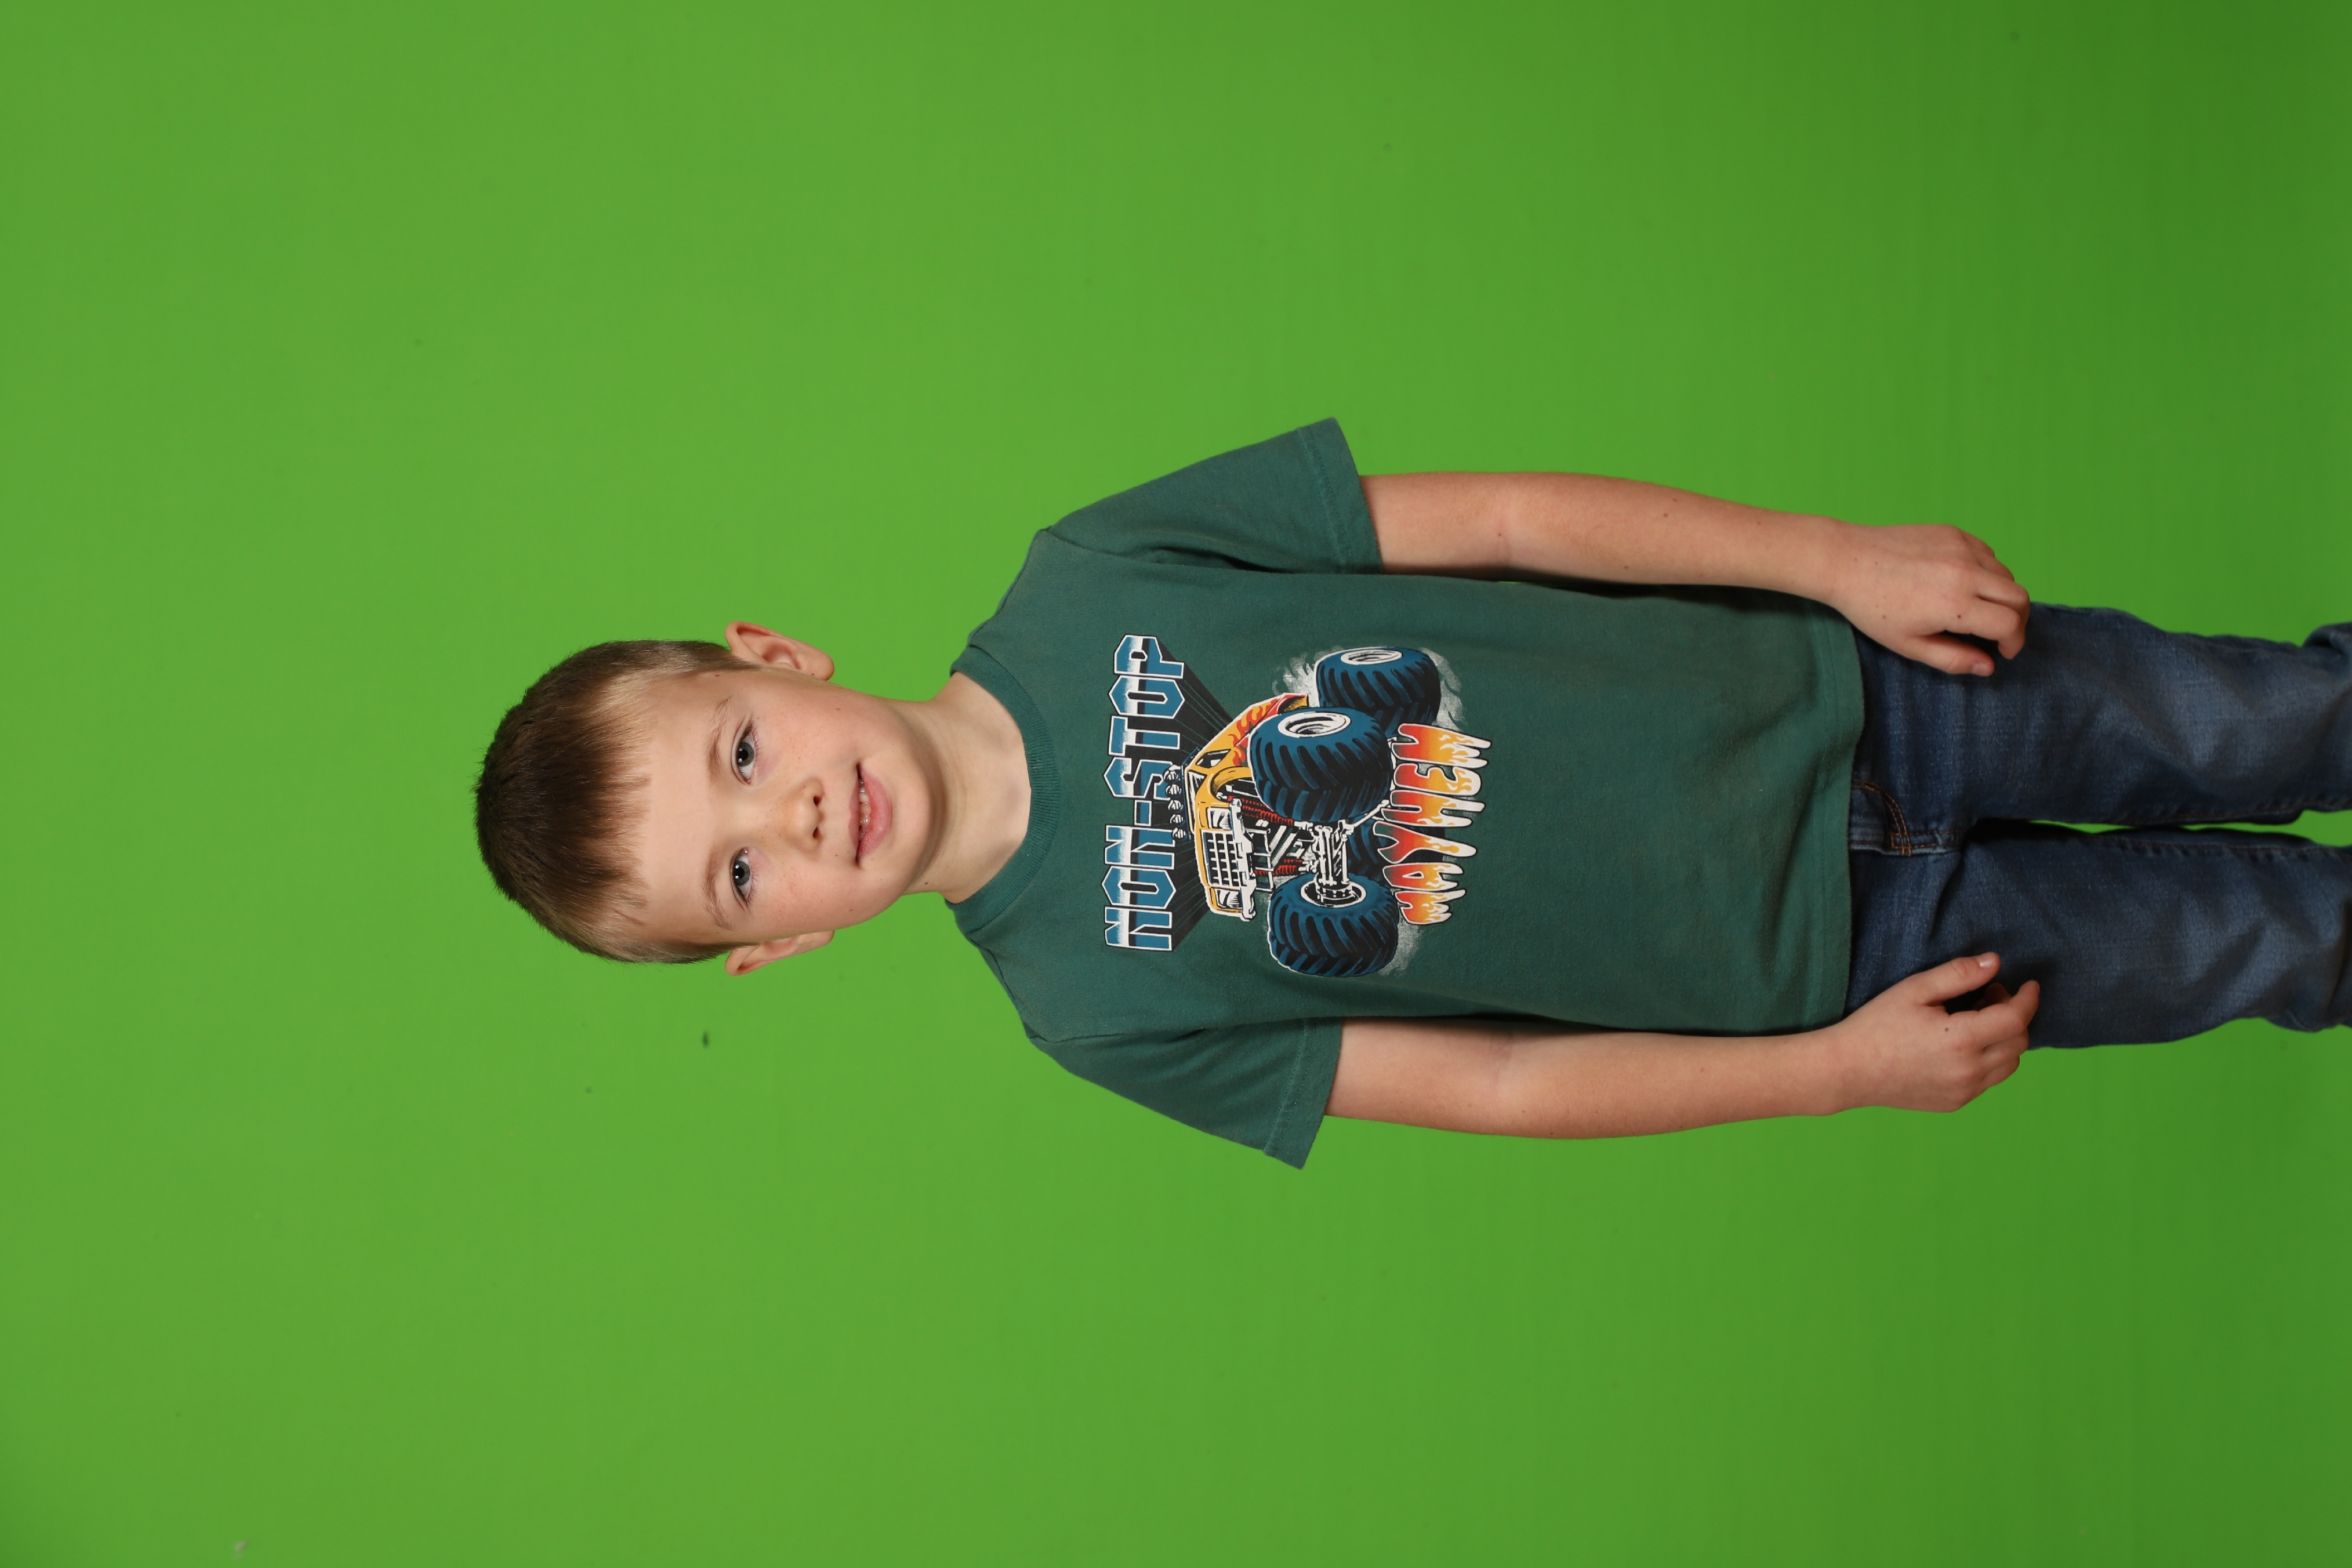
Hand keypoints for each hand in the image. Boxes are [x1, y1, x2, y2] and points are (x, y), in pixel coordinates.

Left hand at [1820, 522, 2031, 675]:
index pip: (2010, 623)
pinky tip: (1962, 583)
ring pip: (2006, 574)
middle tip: (2001, 633)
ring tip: (1978, 609)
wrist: (1845, 561)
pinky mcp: (1954, 532)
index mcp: (1955, 603)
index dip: (2014, 642)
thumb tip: (1988, 666)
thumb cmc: (1872, 608)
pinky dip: (1987, 571)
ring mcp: (1962, 547)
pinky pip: (1988, 554)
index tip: (2003, 651)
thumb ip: (1952, 658)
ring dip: (2002, 595)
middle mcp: (1966, 571)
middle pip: (2020, 597)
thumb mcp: (1908, 644)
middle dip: (2018, 619)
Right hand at [1826, 953, 2039, 1112]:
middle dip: (2013, 1015)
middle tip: (1986, 996)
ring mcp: (1964, 1091)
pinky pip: (1989, 1080)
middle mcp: (1969, 1071)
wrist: (1847, 1070)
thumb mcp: (1914, 990)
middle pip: (2018, 1042)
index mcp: (1961, 1040)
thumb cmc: (1876, 1025)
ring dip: (2004, 1039)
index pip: (2016, 1019)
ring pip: (2009, 1064)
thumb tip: (1995, 962)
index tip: (2029, 984)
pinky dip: (1989, 1059)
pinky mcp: (1956, 1102)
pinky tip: (1960, 1045)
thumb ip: (1958, 974)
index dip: (2028, 999)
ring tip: (1974, 1022)